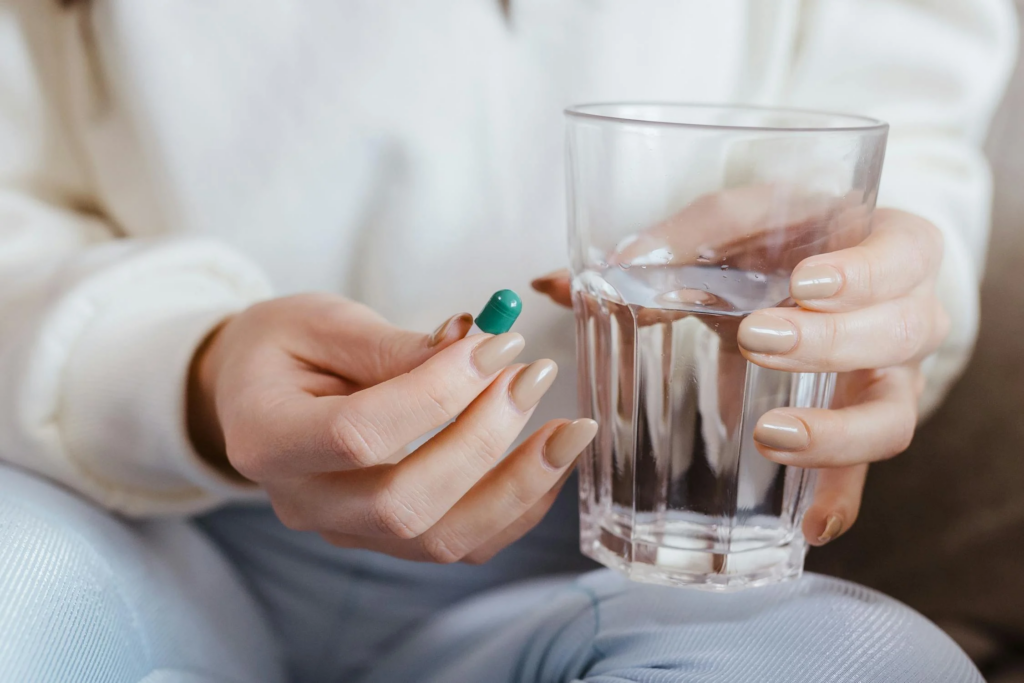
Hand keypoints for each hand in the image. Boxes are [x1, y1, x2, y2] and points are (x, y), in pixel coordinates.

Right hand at [187, 294, 596, 563]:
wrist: (254, 393)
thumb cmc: (282, 347)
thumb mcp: (321, 322)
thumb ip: (392, 344)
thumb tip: (476, 348)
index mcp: (268, 438)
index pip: (359, 435)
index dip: (437, 392)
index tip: (497, 343)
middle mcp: (303, 502)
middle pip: (405, 505)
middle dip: (485, 441)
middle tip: (533, 376)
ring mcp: (345, 531)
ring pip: (442, 540)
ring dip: (517, 488)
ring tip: (569, 430)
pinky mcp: (385, 538)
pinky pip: (460, 544)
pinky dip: (515, 509)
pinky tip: (551, 462)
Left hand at [534, 207, 947, 545]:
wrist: (817, 271)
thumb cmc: (778, 241)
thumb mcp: (730, 229)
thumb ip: (655, 250)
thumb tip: (548, 284)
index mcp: (881, 244)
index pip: (902, 253)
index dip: (864, 271)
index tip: (803, 281)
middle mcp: (902, 313)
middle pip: (902, 333)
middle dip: (832, 341)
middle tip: (759, 339)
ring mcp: (888, 376)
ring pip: (894, 413)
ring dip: (838, 432)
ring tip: (770, 438)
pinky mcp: (861, 422)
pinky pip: (866, 471)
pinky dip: (839, 498)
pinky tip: (809, 527)